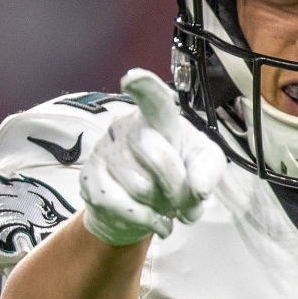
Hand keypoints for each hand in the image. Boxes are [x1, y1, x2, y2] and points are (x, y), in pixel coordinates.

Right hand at [78, 68, 225, 245]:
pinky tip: (152, 218)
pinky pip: (120, 205)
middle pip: (157, 157)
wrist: (143, 207)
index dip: (145, 87)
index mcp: (157, 118)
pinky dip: (143, 220)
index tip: (133, 78)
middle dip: (179, 188)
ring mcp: (104, 151)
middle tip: (187, 202)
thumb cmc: (176, 174)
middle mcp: (125, 127)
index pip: (153, 100)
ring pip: (141, 187)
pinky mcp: (89, 178)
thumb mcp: (203, 166)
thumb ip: (208, 171)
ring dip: (162, 206)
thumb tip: (199, 188)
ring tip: (164, 204)